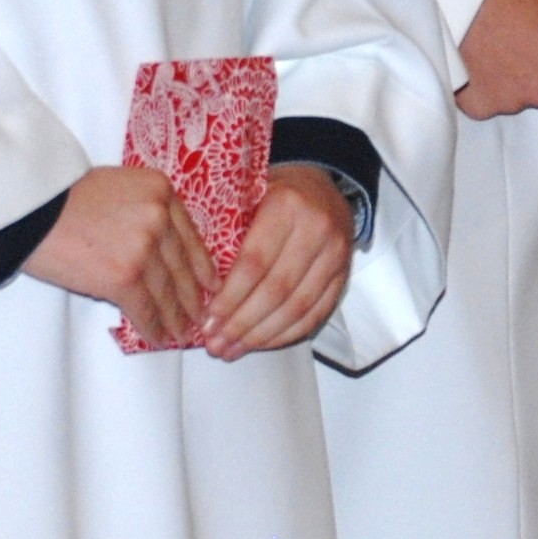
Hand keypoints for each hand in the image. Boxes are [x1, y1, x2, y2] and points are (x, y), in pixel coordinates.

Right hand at [26, 164, 214, 349]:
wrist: (28, 210)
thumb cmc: (63, 197)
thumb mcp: (118, 187)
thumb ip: (145, 210)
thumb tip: (163, 249)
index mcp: (160, 191)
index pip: (190, 237)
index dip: (201, 267)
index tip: (211, 286)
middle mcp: (158, 217)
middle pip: (182, 267)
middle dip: (193, 297)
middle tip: (201, 317)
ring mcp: (143, 248)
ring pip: (168, 292)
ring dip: (177, 318)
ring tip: (182, 333)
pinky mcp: (124, 277)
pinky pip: (146, 309)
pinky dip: (154, 327)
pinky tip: (159, 337)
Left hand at [204, 168, 356, 358]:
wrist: (323, 189)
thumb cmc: (275, 196)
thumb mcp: (249, 198)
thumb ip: (228, 232)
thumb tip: (193, 284)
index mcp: (286, 205)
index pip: (255, 262)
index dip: (231, 296)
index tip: (209, 318)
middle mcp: (316, 229)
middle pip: (276, 290)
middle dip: (242, 323)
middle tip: (216, 343)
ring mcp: (335, 254)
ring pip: (297, 307)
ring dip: (262, 335)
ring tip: (233, 349)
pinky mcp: (344, 275)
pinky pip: (316, 314)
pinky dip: (287, 334)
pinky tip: (262, 343)